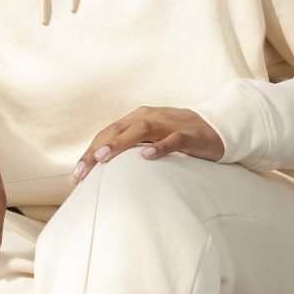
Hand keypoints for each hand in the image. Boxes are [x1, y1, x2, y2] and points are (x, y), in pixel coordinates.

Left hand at [72, 106, 222, 184]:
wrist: (217, 128)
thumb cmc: (178, 137)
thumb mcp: (150, 139)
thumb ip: (130, 148)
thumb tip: (103, 170)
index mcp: (137, 118)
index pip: (107, 134)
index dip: (90, 153)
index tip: (76, 175)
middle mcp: (150, 117)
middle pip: (117, 131)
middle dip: (96, 152)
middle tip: (81, 173)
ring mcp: (170, 124)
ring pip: (140, 130)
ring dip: (119, 144)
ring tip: (102, 159)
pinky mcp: (189, 134)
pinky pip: (172, 139)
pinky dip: (158, 147)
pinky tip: (145, 156)